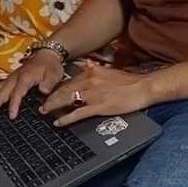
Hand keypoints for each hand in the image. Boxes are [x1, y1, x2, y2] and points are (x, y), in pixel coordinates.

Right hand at [0, 49, 63, 118]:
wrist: (47, 54)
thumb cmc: (51, 65)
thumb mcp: (54, 75)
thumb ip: (48, 84)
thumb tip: (43, 91)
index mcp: (25, 78)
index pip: (17, 94)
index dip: (14, 105)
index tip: (12, 116)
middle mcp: (15, 78)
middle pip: (3, 92)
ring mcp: (12, 77)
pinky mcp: (12, 78)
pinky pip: (1, 86)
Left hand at [40, 61, 154, 125]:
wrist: (144, 87)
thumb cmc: (131, 81)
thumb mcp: (111, 70)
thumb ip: (97, 69)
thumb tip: (87, 64)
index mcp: (92, 72)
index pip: (69, 80)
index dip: (57, 88)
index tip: (50, 93)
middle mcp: (89, 81)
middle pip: (63, 90)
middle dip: (50, 98)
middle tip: (42, 105)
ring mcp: (93, 94)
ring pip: (66, 100)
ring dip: (53, 107)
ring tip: (45, 112)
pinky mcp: (99, 107)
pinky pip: (77, 113)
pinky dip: (65, 118)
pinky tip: (58, 122)